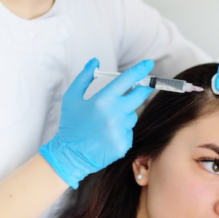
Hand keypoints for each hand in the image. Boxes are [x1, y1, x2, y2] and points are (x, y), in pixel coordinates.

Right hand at [39, 58, 153, 187]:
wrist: (69, 155)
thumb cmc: (70, 124)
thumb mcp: (71, 97)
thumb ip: (84, 77)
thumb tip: (95, 62)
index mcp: (102, 100)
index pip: (127, 80)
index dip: (140, 70)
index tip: (149, 64)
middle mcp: (114, 114)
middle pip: (139, 96)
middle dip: (142, 90)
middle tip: (141, 87)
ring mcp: (120, 130)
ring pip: (132, 115)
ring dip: (125, 114)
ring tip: (106, 122)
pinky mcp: (123, 144)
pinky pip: (129, 131)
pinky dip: (121, 131)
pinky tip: (107, 135)